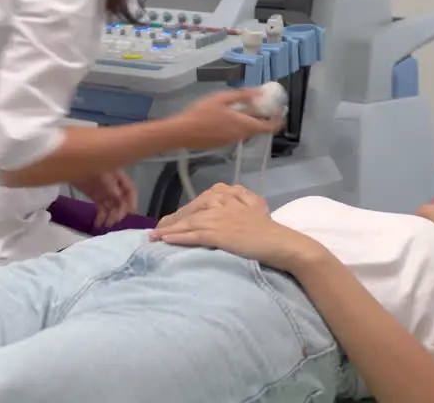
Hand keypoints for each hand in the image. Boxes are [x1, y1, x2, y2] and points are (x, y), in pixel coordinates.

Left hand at [72, 169, 137, 228]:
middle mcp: (115, 186)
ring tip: (105, 225)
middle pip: (122, 202)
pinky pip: (101, 209)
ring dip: (110, 217)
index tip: (130, 213)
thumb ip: (111, 186)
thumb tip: (119, 197)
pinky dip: (100, 217)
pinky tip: (97, 224)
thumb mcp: (102, 174)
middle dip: (120, 212)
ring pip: (112, 207)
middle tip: (114, 220)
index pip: (130, 190)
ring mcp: (105, 192)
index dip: (132, 201)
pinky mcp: (96, 197)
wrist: (71, 164)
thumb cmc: (89, 165)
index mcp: (119, 178)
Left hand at [149, 183, 322, 271]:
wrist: (281, 242)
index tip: (169, 222)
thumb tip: (222, 197)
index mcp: (228, 191)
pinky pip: (191, 235)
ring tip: (153, 238)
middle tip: (156, 231)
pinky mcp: (217, 232)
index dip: (182, 214)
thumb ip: (237, 199)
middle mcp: (221, 200)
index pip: (198, 202)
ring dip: (167, 230)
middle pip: (189, 211)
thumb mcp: (253, 205)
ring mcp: (218, 216)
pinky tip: (164, 241)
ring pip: (187, 223)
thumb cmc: (268, 228)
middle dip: (171, 222)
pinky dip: (176, 238)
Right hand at [167, 89, 282, 149]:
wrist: (182, 133)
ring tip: (242, 106)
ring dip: (249, 119)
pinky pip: (237, 132)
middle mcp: (241, 135)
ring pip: (247, 130)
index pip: (270, 126)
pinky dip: (239, 124)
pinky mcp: (223, 143)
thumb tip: (260, 92)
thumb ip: (242, 96)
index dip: (279, 119)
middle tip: (260, 102)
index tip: (281, 109)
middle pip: (258, 127)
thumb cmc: (201, 113)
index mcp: (244, 125)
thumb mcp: (221, 98)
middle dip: (262, 115)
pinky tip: (228, 115)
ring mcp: (232, 141)